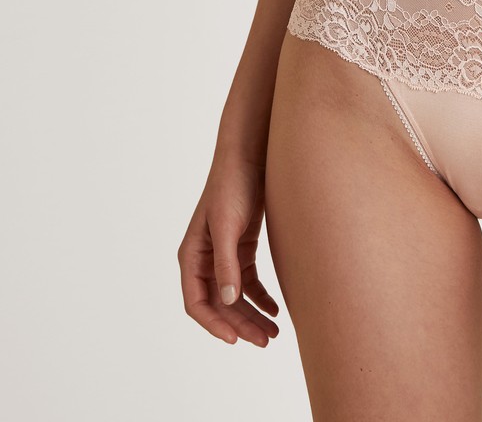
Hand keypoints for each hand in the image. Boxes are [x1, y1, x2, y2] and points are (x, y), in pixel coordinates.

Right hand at [178, 154, 280, 346]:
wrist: (251, 156)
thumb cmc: (233, 186)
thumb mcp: (227, 226)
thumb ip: (226, 263)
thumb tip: (228, 301)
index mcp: (192, 256)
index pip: (196, 303)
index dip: (214, 325)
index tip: (236, 340)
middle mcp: (205, 259)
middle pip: (220, 304)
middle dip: (241, 324)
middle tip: (265, 340)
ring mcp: (224, 254)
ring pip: (236, 296)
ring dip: (252, 315)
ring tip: (274, 332)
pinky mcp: (242, 247)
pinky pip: (249, 282)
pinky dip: (261, 298)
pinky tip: (275, 309)